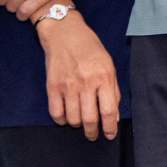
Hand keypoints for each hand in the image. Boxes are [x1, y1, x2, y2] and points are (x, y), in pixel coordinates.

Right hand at [37, 11, 119, 140]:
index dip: (110, 128)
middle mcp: (86, 82)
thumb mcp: (108, 64)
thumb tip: (113, 116)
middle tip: (93, 134)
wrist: (64, 32)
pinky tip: (66, 116)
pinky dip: (61, 120)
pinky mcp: (52, 86)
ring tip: (80, 121)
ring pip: (73, 119)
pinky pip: (56, 113)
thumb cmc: (89, 47)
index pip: (109, 111)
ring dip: (77, 125)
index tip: (109, 135)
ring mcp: (67, 85)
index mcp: (103, 76)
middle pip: (90, 119)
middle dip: (92, 132)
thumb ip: (113, 90)